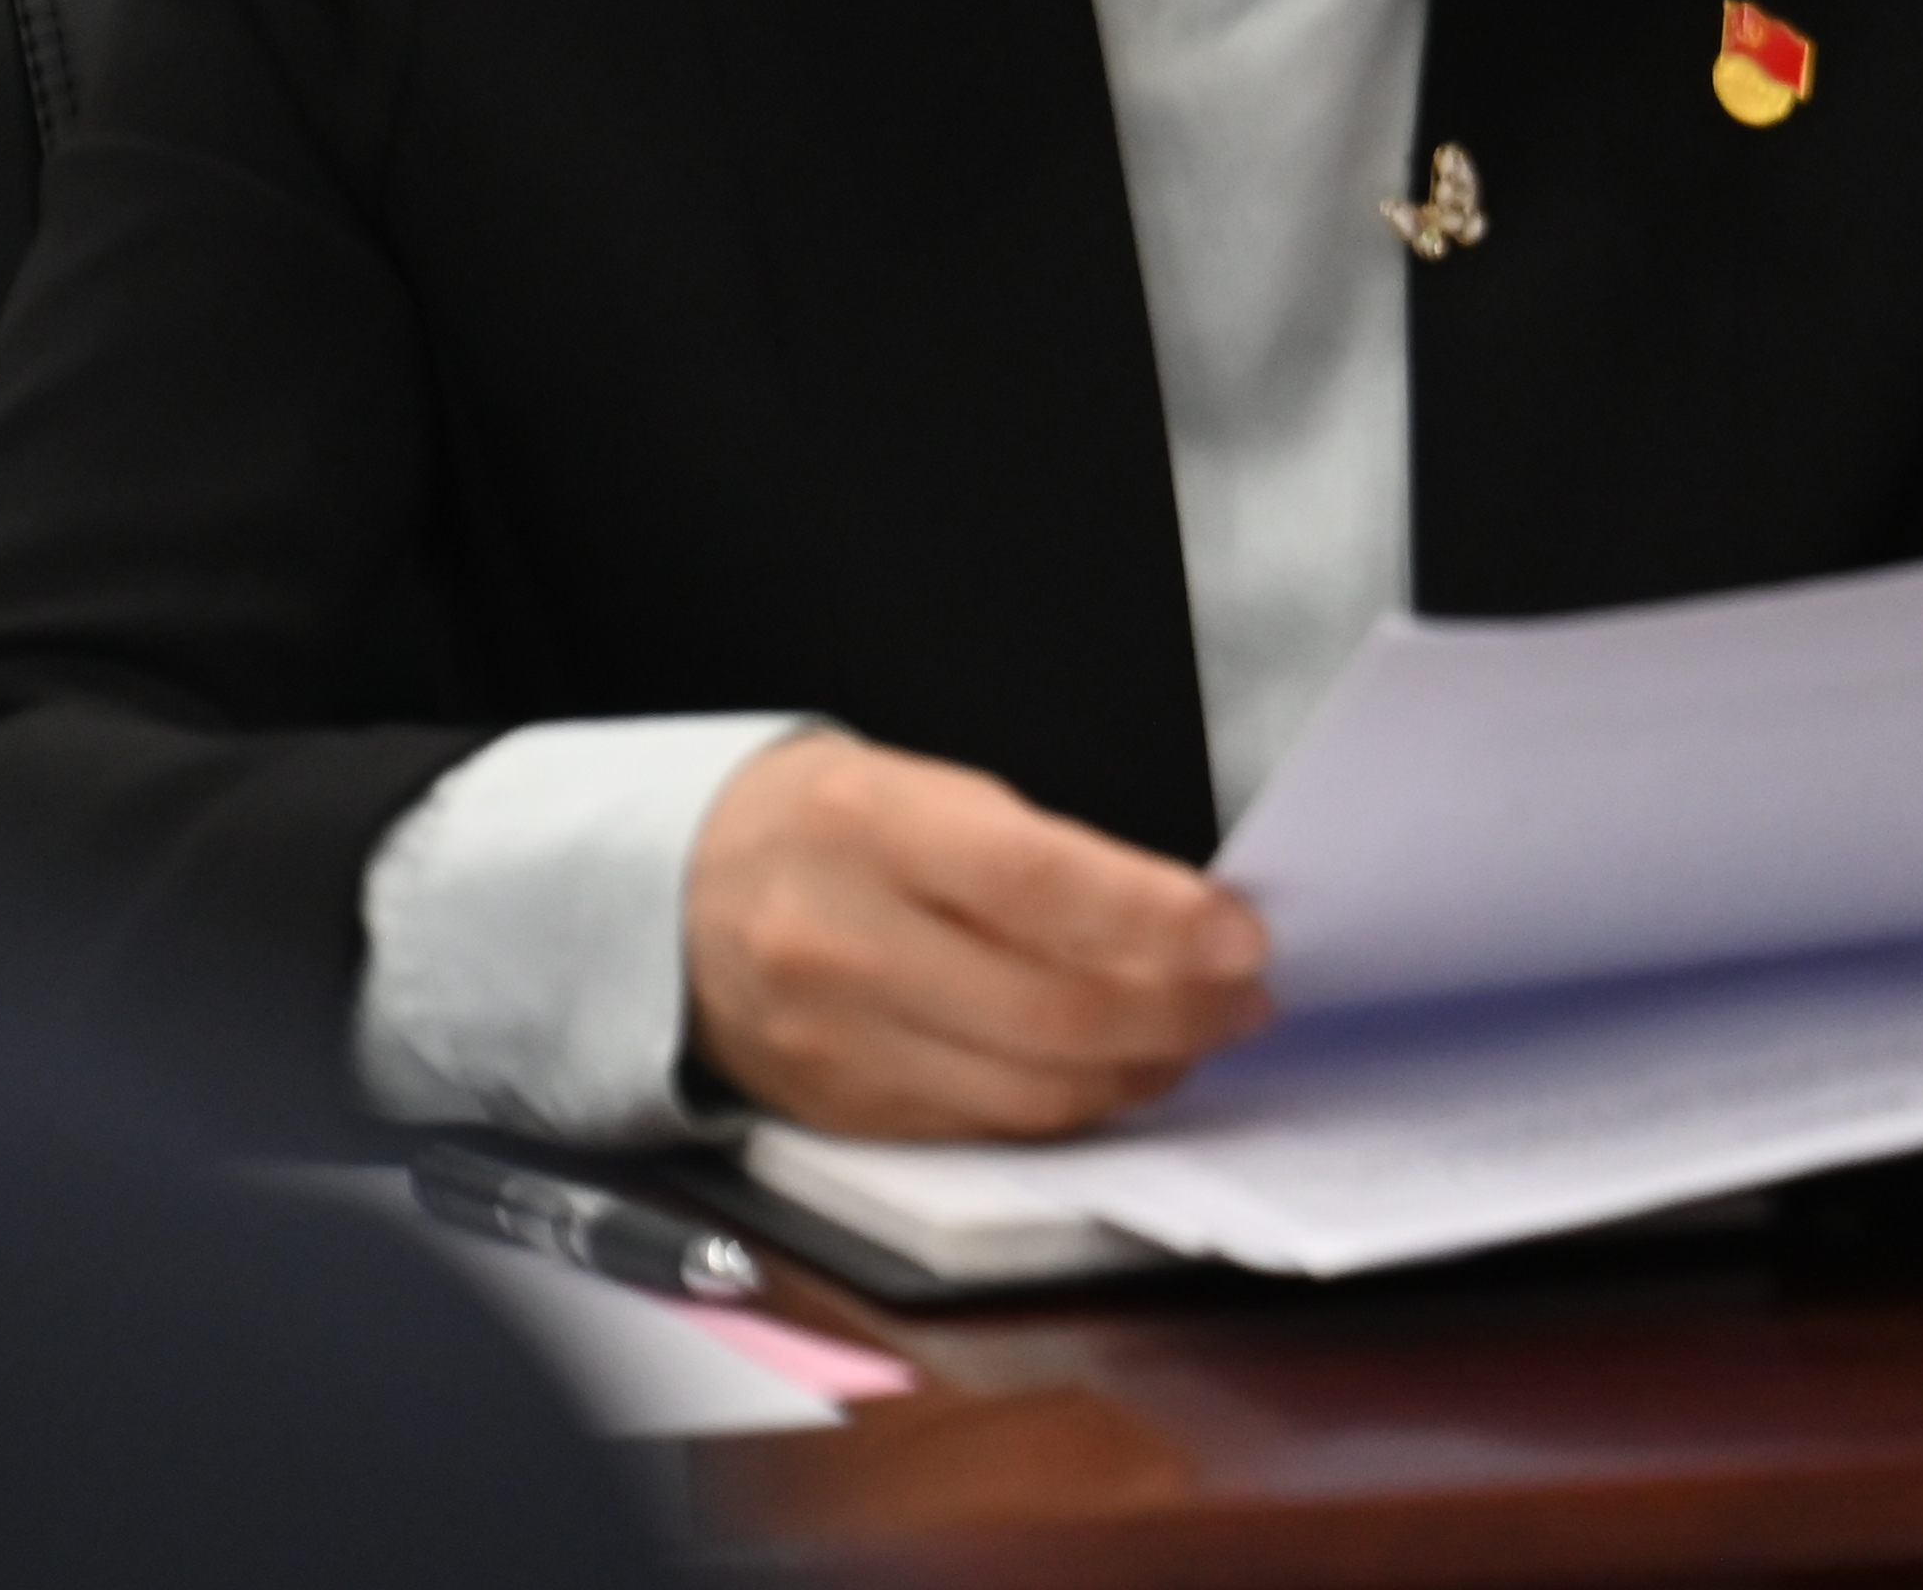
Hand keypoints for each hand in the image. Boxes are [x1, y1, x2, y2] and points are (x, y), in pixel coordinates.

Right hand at [685, 731, 1273, 1138]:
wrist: (677, 897)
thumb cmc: (825, 827)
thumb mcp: (920, 790)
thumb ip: (1040, 854)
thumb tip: (1181, 920)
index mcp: (867, 829)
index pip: (1038, 886)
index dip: (1157, 919)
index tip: (1241, 932)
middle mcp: (843, 944)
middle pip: (1049, 1009)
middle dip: (1177, 1010)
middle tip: (1245, 992)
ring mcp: (839, 1045)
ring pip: (1030, 1092)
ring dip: (1142, 1069)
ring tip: (1200, 1033)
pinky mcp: (845, 1116)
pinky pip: (990, 1130)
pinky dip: (1074, 1106)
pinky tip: (1119, 1071)